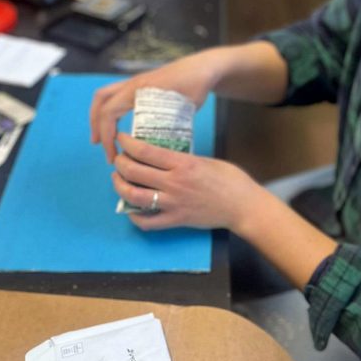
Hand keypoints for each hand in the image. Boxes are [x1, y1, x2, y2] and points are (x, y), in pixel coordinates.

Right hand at [89, 51, 218, 161]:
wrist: (204, 67)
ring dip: (101, 115)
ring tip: (103, 137)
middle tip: (99, 145)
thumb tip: (155, 154)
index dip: (106, 136)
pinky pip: (118, 94)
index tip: (113, 155)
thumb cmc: (196, 86)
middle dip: (96, 123)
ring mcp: (137, 82)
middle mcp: (134, 83)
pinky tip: (120, 125)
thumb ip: (168, 129)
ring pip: (107, 95)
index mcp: (139, 89)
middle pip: (101, 100)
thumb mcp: (183, 109)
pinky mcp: (142, 84)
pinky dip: (112, 109)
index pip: (109, 112)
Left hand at [112, 132, 261, 230]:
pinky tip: (130, 209)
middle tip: (117, 158)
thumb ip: (183, 159)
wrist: (243, 206)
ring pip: (134, 196)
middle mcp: (174, 183)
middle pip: (135, 172)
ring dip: (120, 187)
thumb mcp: (205, 160)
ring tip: (118, 179)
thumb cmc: (230, 179)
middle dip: (120, 162)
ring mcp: (173, 204)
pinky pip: (147, 222)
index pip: (146, 151)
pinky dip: (134, 217)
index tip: (121, 138)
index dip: (128, 144)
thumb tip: (162, 156)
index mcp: (183, 164)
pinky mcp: (176, 220)